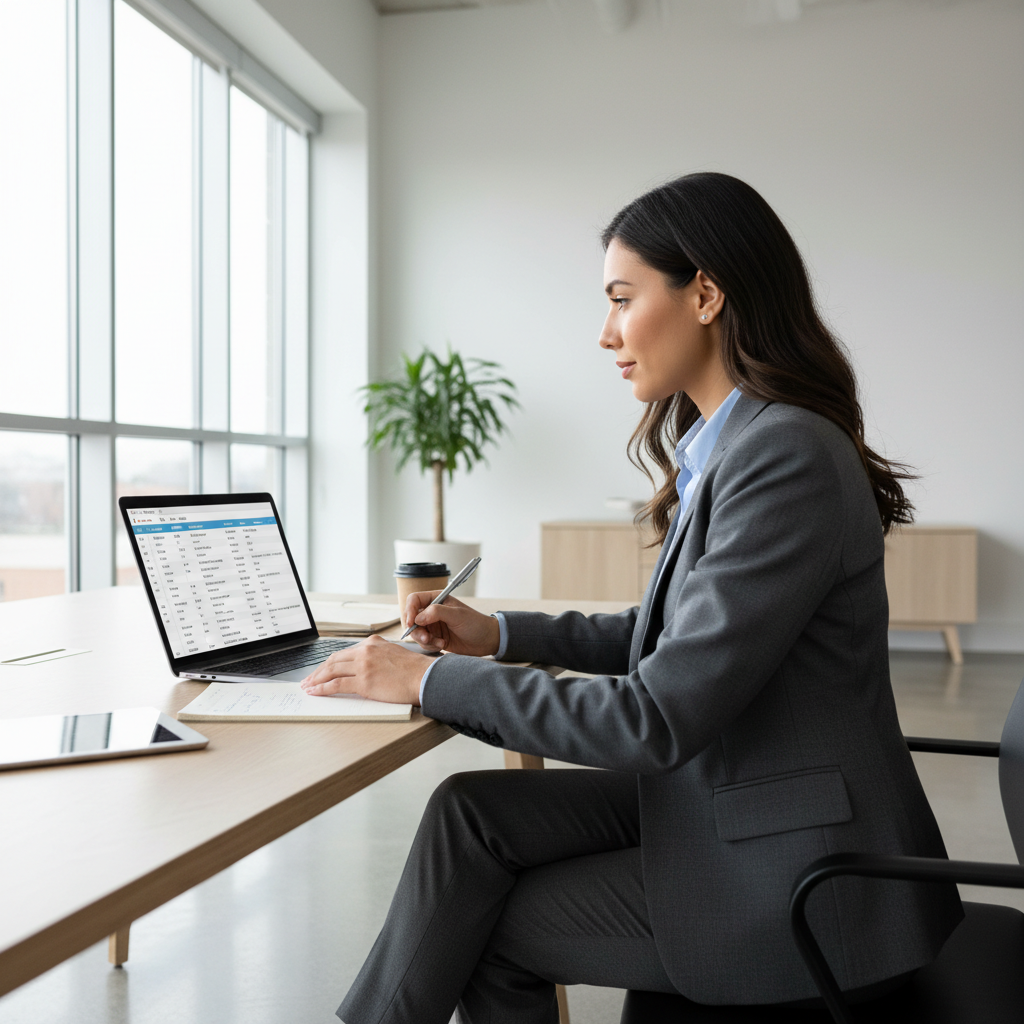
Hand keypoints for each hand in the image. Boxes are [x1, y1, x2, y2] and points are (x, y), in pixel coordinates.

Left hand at [300, 634, 431, 704]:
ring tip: (308, 687)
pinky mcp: (363, 681)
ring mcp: (363, 666)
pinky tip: (316, 692)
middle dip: (319, 671)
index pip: (345, 653)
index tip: (323, 670)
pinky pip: (336, 685)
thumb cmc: (414, 670)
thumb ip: (377, 657)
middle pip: (334, 660)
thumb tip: (367, 669)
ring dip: (316, 679)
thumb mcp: (393, 654)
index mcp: (372, 643)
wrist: (424, 677)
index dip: (330, 663)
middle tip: (309, 679)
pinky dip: (322, 689)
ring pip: (331, 671)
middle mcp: (365, 651)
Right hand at [403, 592, 500, 656]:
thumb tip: (418, 618)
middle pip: (411, 618)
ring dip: (424, 640)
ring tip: (439, 643)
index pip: (414, 599)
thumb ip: (436, 612)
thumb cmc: (475, 623)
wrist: (486, 640)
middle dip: (416, 630)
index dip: (409, 610)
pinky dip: (430, 646)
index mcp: (436, 599)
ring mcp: (433, 625)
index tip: (411, 623)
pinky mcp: (435, 638)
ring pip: (416, 633)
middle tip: (426, 638)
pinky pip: (424, 643)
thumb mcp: (457, 615)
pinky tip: (442, 645)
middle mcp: (432, 611)